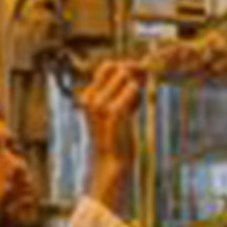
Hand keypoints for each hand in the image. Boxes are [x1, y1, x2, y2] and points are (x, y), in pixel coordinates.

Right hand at [79, 59, 143, 212]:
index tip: (136, 80)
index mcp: (87, 94)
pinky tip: (132, 113)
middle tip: (136, 96)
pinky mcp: (113, 111)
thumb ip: (123, 86)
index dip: (125, 68)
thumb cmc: (117, 134)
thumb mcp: (116, 106)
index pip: (108, 66)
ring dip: (136, 90)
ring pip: (127, 77)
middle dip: (133, 77)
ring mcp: (100, 103)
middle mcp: (90, 96)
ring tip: (131, 109)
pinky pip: (133, 89)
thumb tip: (140, 65)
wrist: (113, 160)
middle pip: (118, 68)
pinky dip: (138, 99)